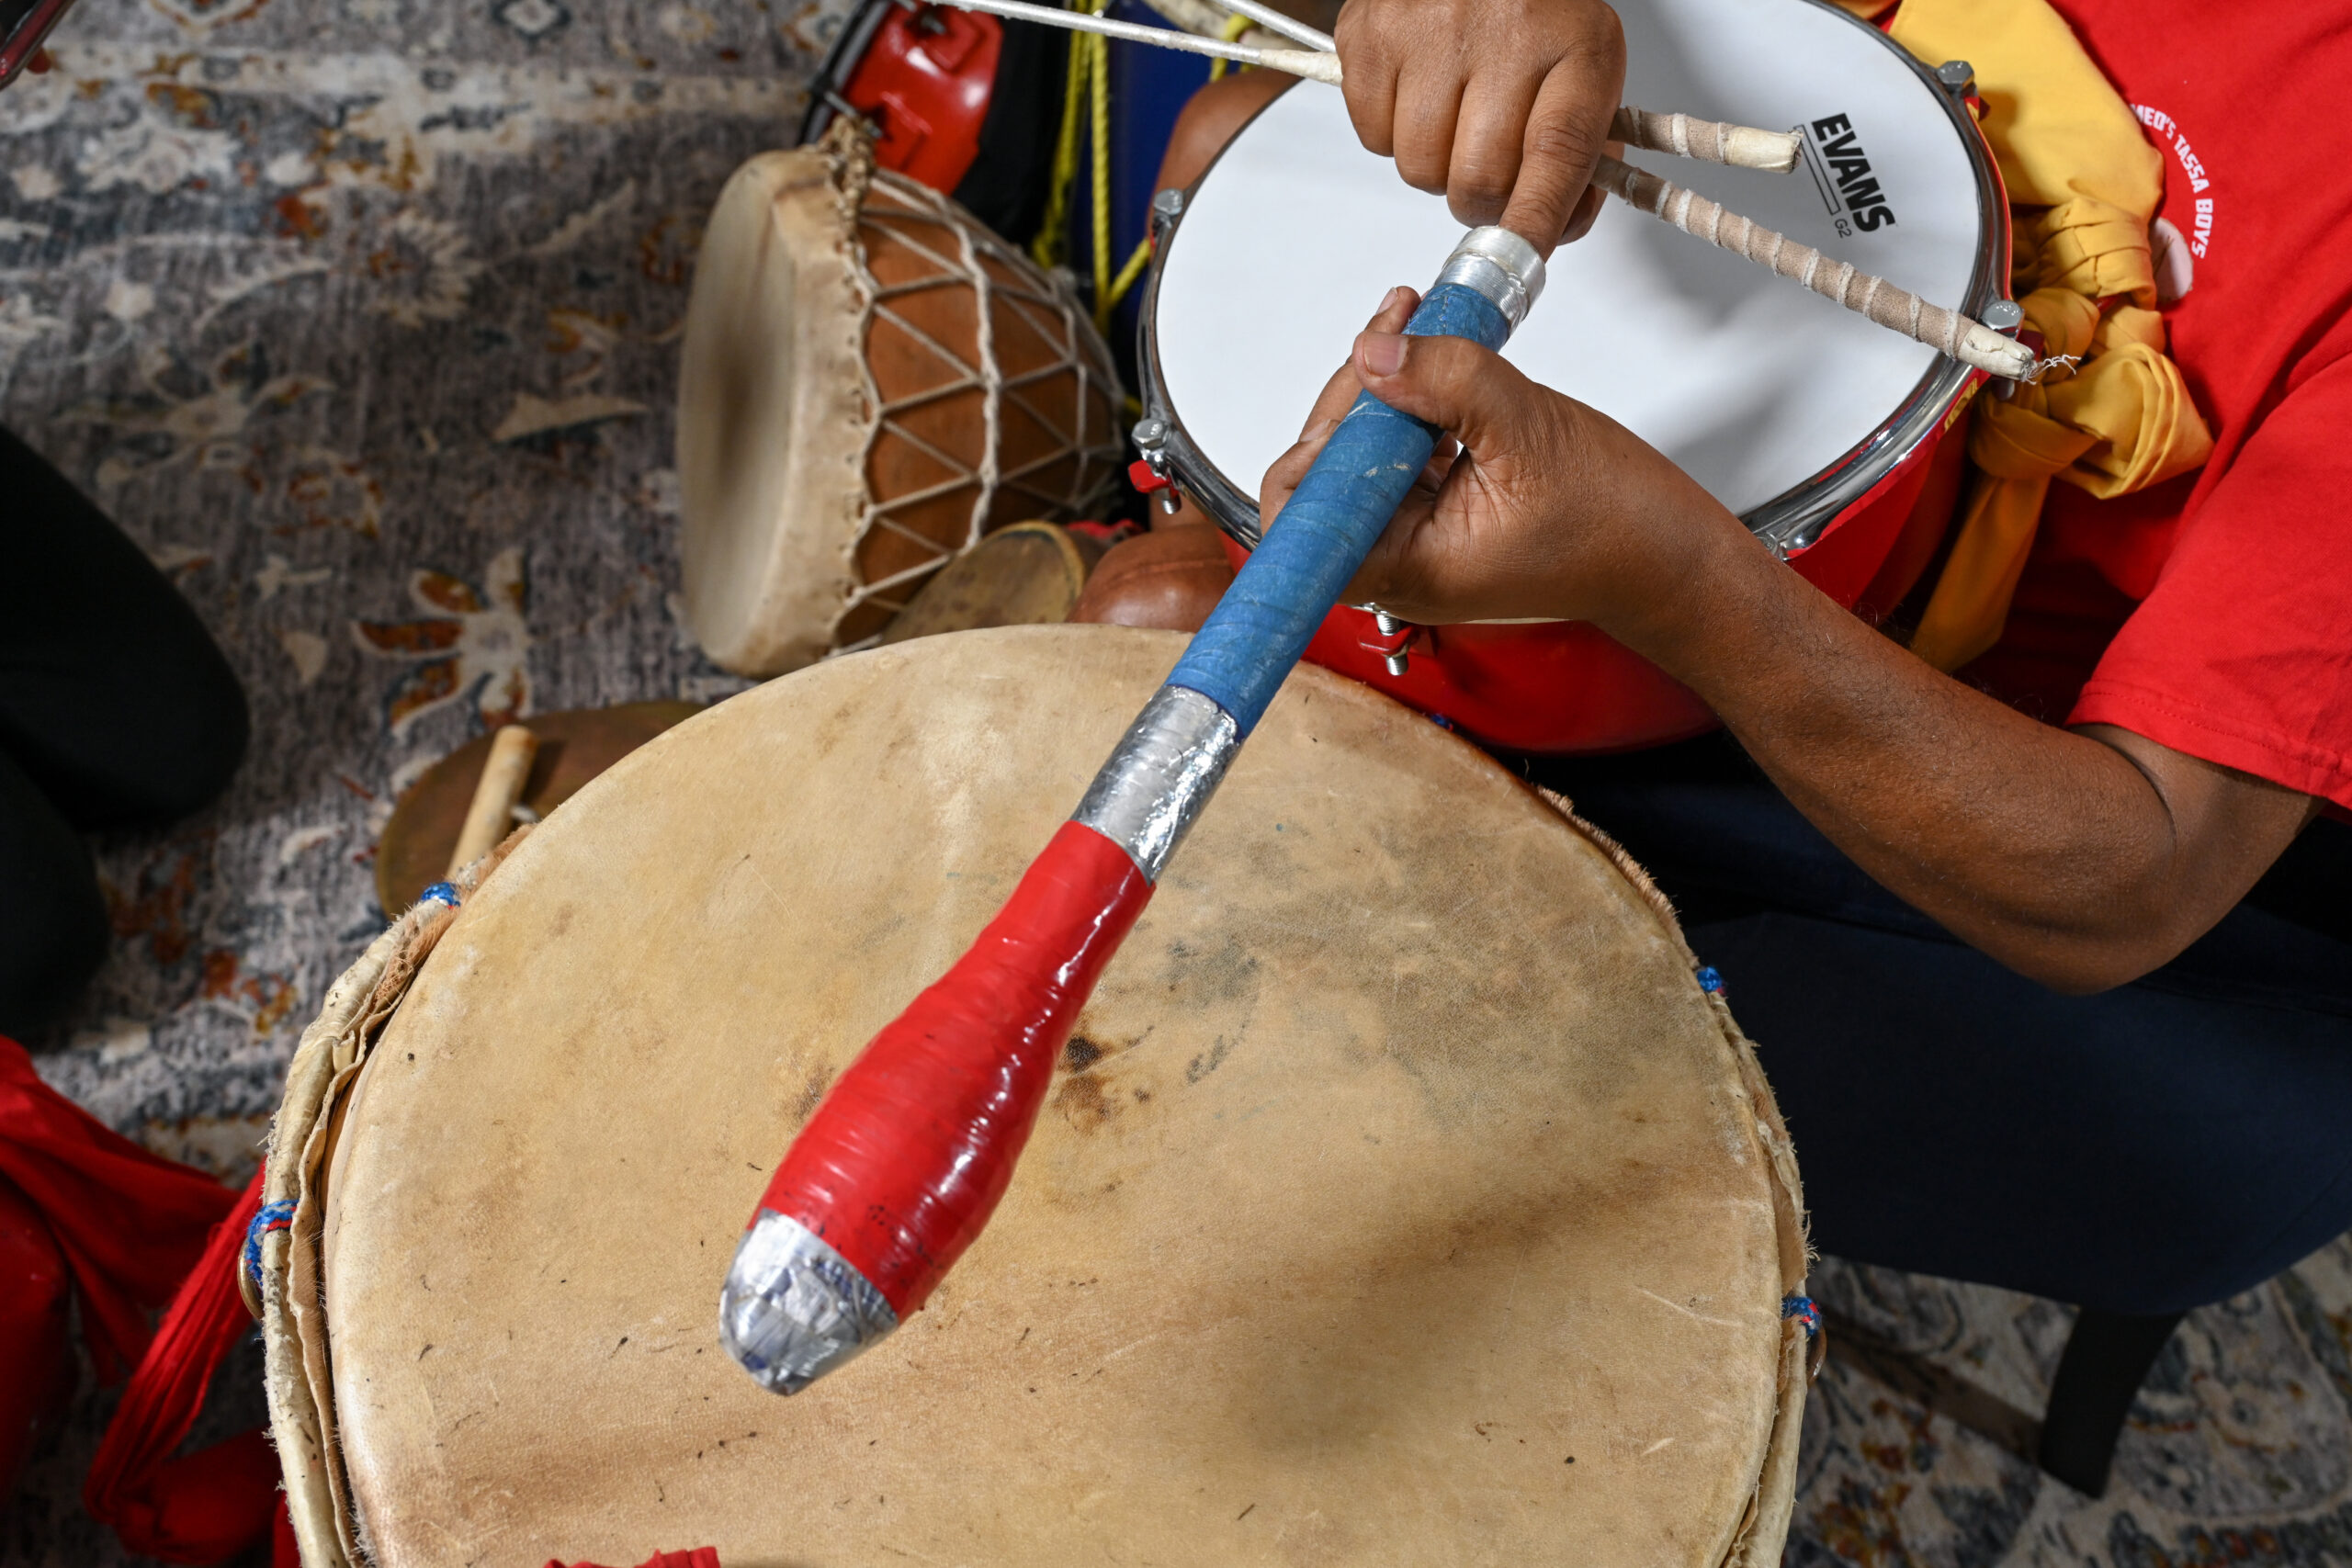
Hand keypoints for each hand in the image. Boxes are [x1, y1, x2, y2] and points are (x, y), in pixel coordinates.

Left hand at [1258, 287, 1737, 629]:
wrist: (1667, 555)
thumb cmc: (1616, 527)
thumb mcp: (1528, 430)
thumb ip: (1446, 380)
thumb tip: (1375, 351)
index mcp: (1408, 568)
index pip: (1302, 524)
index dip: (1314, 453)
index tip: (1360, 393)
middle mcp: (1399, 561)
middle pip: (1323, 477)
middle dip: (1354, 398)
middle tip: (1397, 336)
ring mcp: (1414, 538)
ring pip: (1357, 458)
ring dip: (1380, 391)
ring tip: (1416, 330)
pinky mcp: (1435, 513)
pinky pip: (1394, 454)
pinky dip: (1407, 404)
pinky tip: (1429, 362)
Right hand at [1332, 0, 1624, 251]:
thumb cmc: (1531, 8)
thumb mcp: (1583, 66)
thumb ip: (1581, 154)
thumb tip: (1553, 232)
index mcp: (1574, 46)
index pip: (1555, 157)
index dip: (1534, 223)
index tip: (1522, 262)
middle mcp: (1503, 33)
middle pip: (1478, 182)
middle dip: (1482, 197)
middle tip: (1488, 166)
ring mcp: (1429, 33)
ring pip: (1419, 169)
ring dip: (1435, 164)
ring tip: (1453, 115)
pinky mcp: (1371, 37)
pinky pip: (1375, 138)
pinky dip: (1393, 131)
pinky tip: (1419, 90)